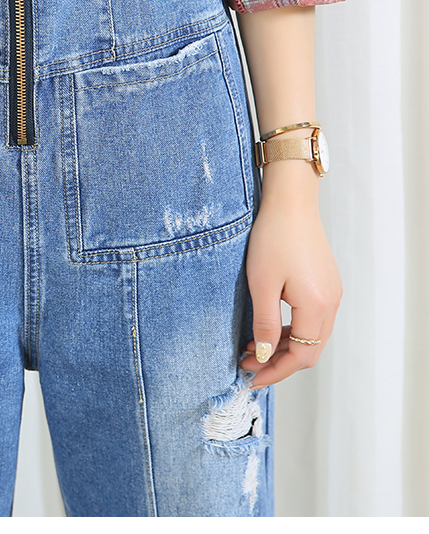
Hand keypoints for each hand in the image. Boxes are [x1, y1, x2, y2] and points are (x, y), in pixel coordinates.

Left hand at [239, 163, 341, 386]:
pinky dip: (290, 328)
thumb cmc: (273, 237)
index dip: (276, 370)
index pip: (301, 354)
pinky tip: (268, 325)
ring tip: (252, 346)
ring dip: (283, 344)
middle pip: (309, 348)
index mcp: (316, 305)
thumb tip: (262, 354)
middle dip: (278, 361)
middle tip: (247, 364)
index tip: (251, 376)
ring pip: (311, 333)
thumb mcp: (261, 283)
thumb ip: (263, 322)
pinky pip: (312, 317)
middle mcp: (330, 302)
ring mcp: (331, 291)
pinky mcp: (326, 282)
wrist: (290, 203)